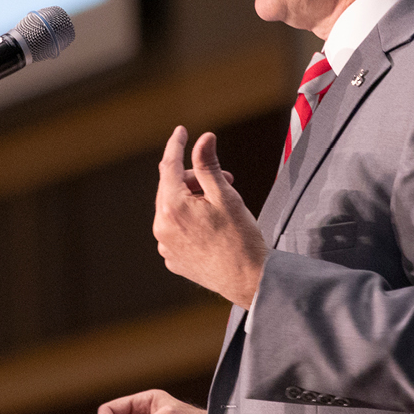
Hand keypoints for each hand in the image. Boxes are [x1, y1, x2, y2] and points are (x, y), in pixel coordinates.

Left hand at [152, 127, 266, 306]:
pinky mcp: (174, 260)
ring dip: (192, 199)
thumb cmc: (241, 239)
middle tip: (225, 179)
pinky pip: (176, 230)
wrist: (251, 282)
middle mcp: (162, 227)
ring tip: (220, 205)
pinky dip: (190, 221)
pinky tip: (212, 226)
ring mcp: (166, 246)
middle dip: (195, 178)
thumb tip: (203, 138)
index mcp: (171, 208)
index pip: (169, 165)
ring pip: (173, 209)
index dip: (176, 145)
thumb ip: (208, 165)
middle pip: (171, 187)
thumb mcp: (226, 196)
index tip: (181, 131)